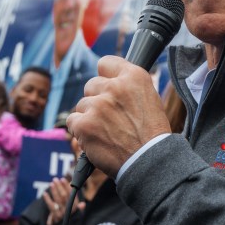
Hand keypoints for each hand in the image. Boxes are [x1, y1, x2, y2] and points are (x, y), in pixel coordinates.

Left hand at [44, 178, 83, 224]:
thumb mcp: (77, 219)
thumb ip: (79, 211)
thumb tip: (83, 204)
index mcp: (76, 210)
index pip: (72, 196)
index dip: (68, 187)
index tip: (64, 180)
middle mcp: (70, 212)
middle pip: (65, 196)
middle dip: (60, 187)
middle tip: (56, 179)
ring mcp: (63, 215)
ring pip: (58, 200)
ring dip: (54, 191)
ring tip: (51, 183)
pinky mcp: (56, 219)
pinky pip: (51, 207)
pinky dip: (48, 200)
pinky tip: (45, 194)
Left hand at [66, 56, 170, 176]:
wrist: (148, 161)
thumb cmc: (151, 134)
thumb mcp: (149, 99)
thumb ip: (128, 86)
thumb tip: (109, 81)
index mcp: (134, 77)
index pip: (106, 63)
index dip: (106, 76)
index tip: (107, 85)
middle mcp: (115, 87)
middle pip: (91, 85)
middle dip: (97, 99)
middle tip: (110, 117)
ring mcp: (98, 105)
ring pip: (82, 105)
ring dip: (89, 117)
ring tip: (107, 132)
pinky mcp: (84, 124)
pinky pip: (72, 121)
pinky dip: (80, 131)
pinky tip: (96, 139)